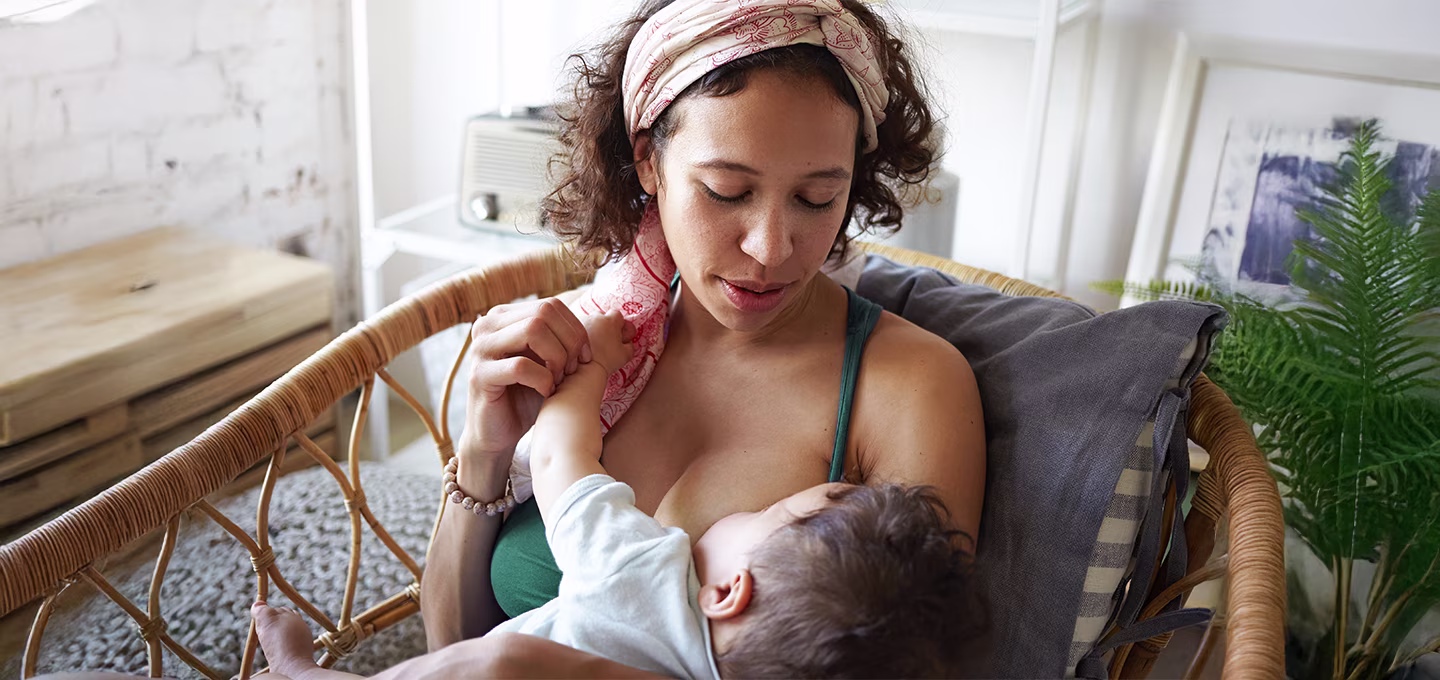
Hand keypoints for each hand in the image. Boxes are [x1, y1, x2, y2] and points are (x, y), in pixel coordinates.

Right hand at [459, 297, 591, 461]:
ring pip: (532, 330)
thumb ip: (560, 337)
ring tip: (559, 380)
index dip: (575, 330)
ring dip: (556, 358)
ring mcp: (480, 349)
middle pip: (543, 313)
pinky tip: (546, 392)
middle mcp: (487, 325)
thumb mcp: (546, 359)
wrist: (497, 433)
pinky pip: (521, 366)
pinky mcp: (479, 376)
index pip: (550, 305)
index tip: (584, 358)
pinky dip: (543, 380)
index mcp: (503, 316)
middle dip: (568, 342)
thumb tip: (610, 320)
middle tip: (572, 371)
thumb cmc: (526, 394)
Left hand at [578, 310, 635, 375]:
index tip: (619, 336)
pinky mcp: (570, 329)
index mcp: (610, 320)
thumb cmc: (607, 361)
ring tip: (594, 345)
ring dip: (593, 330)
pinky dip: (583, 335)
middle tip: (607, 340)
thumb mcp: (626, 354)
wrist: (583, 370)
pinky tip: (584, 347)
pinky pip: (579, 328)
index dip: (620, 326)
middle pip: (602, 316)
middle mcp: (595, 317)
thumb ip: (630, 343)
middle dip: (605, 326)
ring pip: (590, 322)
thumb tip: (627, 341)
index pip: (618, 315)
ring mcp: (581, 321)